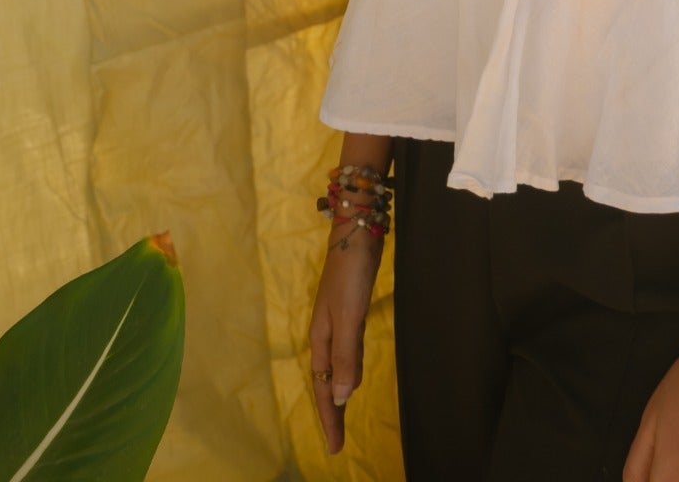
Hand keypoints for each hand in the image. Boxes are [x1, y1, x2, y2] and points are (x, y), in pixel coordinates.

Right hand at [308, 230, 383, 454]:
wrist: (357, 231)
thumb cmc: (350, 272)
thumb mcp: (347, 315)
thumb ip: (346, 354)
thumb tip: (343, 396)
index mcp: (321, 337)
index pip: (324, 387)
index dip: (330, 416)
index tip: (334, 447)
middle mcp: (327, 332)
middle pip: (327, 380)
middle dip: (331, 411)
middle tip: (336, 443)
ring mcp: (338, 320)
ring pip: (337, 365)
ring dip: (339, 391)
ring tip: (341, 416)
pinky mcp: (352, 308)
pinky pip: (347, 349)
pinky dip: (349, 367)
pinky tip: (354, 373)